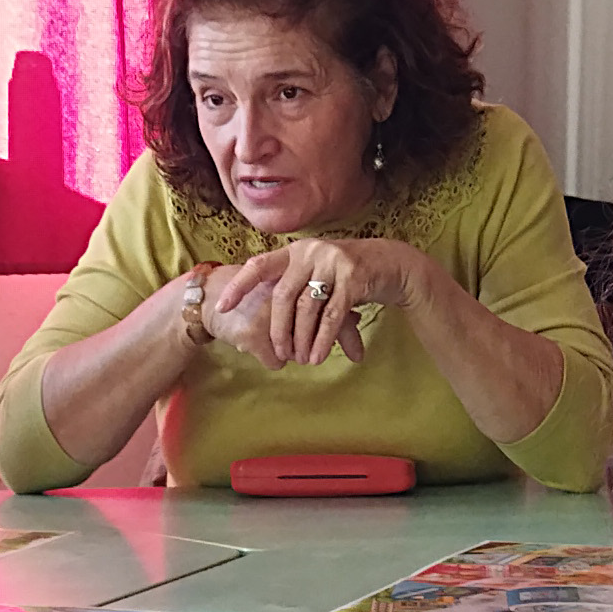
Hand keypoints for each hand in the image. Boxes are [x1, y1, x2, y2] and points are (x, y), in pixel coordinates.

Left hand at [211, 237, 427, 370]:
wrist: (392, 264)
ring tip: (302, 360)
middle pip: (282, 296)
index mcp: (296, 251)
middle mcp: (310, 252)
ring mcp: (332, 262)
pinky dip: (323, 339)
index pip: (259, 266)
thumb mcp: (318, 276)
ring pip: (307, 308)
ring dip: (302, 339)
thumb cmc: (348, 276)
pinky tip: (318, 356)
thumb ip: (295, 291)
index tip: (220, 307)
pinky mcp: (353, 277)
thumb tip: (269, 329)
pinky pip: (331, 315)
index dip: (239, 286)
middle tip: (281, 354)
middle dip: (279, 329)